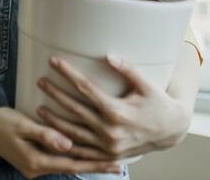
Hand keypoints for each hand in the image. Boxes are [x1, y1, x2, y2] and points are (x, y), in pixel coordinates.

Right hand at [0, 106, 122, 178]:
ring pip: (67, 164)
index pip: (73, 165)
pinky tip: (86, 153)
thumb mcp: (23, 126)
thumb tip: (68, 144)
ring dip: (87, 161)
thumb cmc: (2, 124)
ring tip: (109, 159)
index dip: (95, 164)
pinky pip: (59, 159)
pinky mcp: (35, 160)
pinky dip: (74, 157)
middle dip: (97, 165)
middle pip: (73, 167)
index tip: (115, 164)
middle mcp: (38, 168)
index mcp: (37, 161)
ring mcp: (36, 166)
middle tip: (120, 165)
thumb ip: (45, 135)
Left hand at [36, 55, 191, 160]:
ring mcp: (107, 145)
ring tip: (38, 108)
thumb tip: (108, 56)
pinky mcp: (107, 154)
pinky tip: (53, 136)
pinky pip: (82, 150)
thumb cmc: (158, 103)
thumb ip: (128, 69)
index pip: (85, 88)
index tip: (54, 61)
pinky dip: (66, 143)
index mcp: (118, 110)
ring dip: (54, 121)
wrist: (170, 130)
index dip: (68, 73)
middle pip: (75, 109)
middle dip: (55, 94)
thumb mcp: (146, 85)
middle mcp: (110, 130)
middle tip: (40, 81)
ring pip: (73, 132)